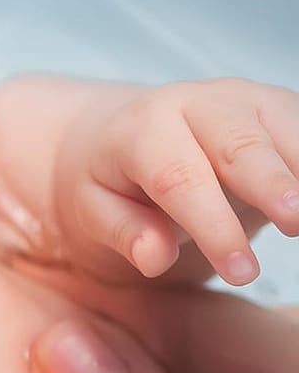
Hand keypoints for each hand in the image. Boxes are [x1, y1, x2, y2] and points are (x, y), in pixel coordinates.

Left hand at [54, 79, 298, 284]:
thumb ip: (123, 232)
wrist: (125, 132)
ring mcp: (244, 101)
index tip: (241, 271)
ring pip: (287, 130)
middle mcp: (198, 105)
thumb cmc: (113, 180)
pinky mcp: (277, 107)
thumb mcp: (94, 210)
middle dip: (273, 186)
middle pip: (242, 145)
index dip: (214, 226)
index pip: (180, 179)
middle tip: (296, 224)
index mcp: (144, 129)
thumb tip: (155, 256)